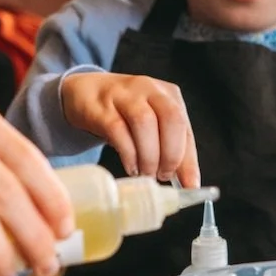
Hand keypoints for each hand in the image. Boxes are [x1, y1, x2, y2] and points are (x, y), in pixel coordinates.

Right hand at [61, 72, 199, 187]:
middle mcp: (149, 89)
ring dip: (149, 155)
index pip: (185, 127)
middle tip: (164, 175)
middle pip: (171, 118)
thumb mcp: (151, 124)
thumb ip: (168, 147)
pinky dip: (128, 153)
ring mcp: (123, 95)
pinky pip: (117, 129)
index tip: (190, 185)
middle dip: (171, 153)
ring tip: (146, 173)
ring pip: (144, 122)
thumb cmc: (123, 112)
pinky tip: (130, 166)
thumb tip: (186, 181)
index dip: (189, 160)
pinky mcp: (100, 107)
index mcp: (168, 94)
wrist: (84, 92)